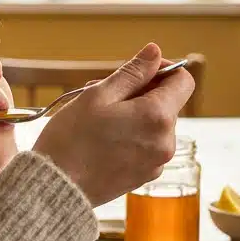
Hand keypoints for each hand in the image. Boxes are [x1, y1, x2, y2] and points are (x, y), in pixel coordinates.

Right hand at [32, 43, 194, 206]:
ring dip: (135, 116)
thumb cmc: (71, 140)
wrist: (56, 188)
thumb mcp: (98, 95)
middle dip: (142, 94)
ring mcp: (157, 162)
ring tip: (101, 122)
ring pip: (156, 125)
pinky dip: (132, 137)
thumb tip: (155, 52)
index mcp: (158, 117)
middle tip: (105, 98)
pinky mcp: (146, 176)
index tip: (138, 73)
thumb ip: (133, 72)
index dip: (162, 70)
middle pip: (168, 103)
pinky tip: (104, 141)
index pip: (183, 81)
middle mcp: (166, 142)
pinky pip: (147, 145)